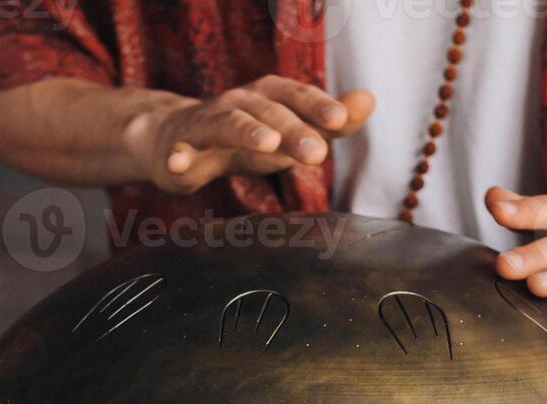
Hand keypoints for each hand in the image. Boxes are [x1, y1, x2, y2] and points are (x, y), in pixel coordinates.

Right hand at [127, 78, 373, 194]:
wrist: (176, 140)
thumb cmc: (243, 137)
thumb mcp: (290, 130)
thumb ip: (329, 121)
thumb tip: (369, 100)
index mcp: (268, 96)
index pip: (297, 96)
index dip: (318, 106)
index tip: (341, 120)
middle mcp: (239, 102)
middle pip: (269, 113)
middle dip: (294, 130)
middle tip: (318, 153)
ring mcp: (208, 122)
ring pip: (229, 123)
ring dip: (248, 131)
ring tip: (268, 144)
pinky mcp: (181, 147)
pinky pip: (180, 150)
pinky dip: (179, 155)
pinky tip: (179, 163)